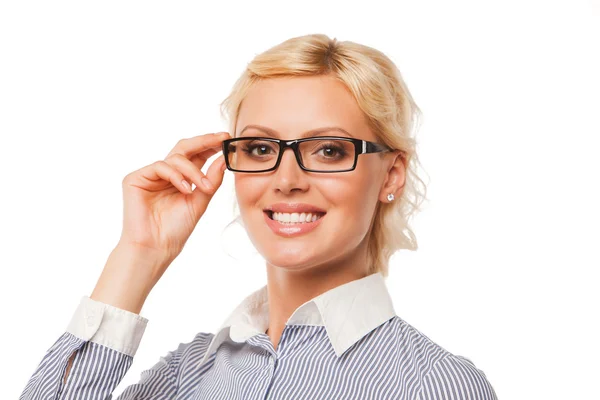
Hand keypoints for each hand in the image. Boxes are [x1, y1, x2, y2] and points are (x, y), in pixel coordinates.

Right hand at [118, 131, 230, 270]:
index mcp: (181, 179)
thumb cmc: (176, 229)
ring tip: (203, 187)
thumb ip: (211, 180)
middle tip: (221, 139)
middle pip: (184, 148)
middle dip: (204, 142)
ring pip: (176, 158)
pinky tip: (185, 189)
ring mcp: (150, 175)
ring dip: (194, 171)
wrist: (157, 247)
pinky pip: (160, 166)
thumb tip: (224, 160)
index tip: (227, 139)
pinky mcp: (135, 178)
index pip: (196, 156)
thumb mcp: (200, 201)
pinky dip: (176, 176)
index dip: (210, 146)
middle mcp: (165, 174)